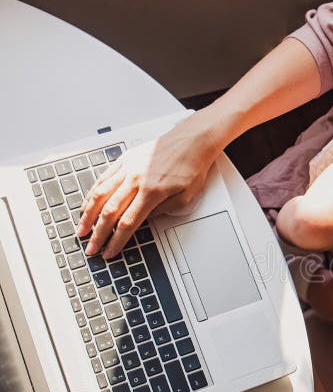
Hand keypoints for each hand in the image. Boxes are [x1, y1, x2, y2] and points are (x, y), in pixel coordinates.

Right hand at [77, 110, 220, 257]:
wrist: (192, 140)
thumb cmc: (192, 166)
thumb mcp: (186, 196)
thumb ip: (163, 211)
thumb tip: (144, 221)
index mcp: (152, 192)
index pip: (128, 223)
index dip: (116, 240)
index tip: (109, 252)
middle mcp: (136, 180)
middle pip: (109, 212)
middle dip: (98, 234)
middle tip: (90, 247)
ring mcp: (128, 168)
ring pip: (100, 194)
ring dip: (88, 214)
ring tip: (81, 229)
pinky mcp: (125, 159)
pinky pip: (103, 178)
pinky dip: (92, 193)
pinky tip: (88, 204)